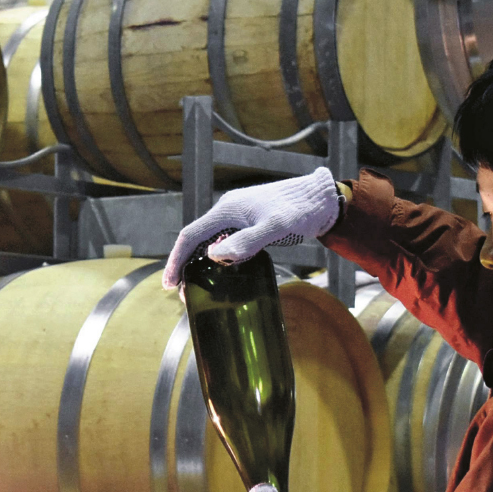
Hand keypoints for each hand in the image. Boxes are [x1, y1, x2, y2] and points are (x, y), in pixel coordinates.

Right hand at [162, 167, 339, 288]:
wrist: (322, 198)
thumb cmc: (301, 211)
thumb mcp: (275, 228)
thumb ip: (245, 241)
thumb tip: (212, 254)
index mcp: (227, 210)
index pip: (191, 235)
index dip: (177, 260)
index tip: (170, 284)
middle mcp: (228, 210)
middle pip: (196, 238)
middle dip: (185, 265)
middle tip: (182, 293)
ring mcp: (238, 215)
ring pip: (209, 240)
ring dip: (199, 262)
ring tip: (196, 287)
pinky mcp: (249, 220)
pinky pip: (224, 239)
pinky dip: (216, 256)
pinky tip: (220, 270)